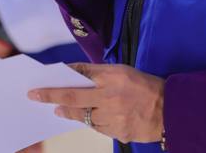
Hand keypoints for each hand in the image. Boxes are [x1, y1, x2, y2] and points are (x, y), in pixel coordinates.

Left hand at [29, 63, 164, 144]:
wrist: (170, 110)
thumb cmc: (145, 86)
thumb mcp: (123, 71)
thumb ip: (99, 73)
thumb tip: (75, 74)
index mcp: (113, 77)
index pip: (79, 77)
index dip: (59, 81)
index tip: (41, 84)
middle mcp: (110, 97)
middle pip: (74, 98)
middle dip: (52, 97)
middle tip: (35, 97)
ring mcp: (113, 118)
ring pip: (83, 116)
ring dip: (71, 112)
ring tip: (61, 109)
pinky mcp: (117, 133)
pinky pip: (96, 128)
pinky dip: (91, 122)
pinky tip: (91, 117)